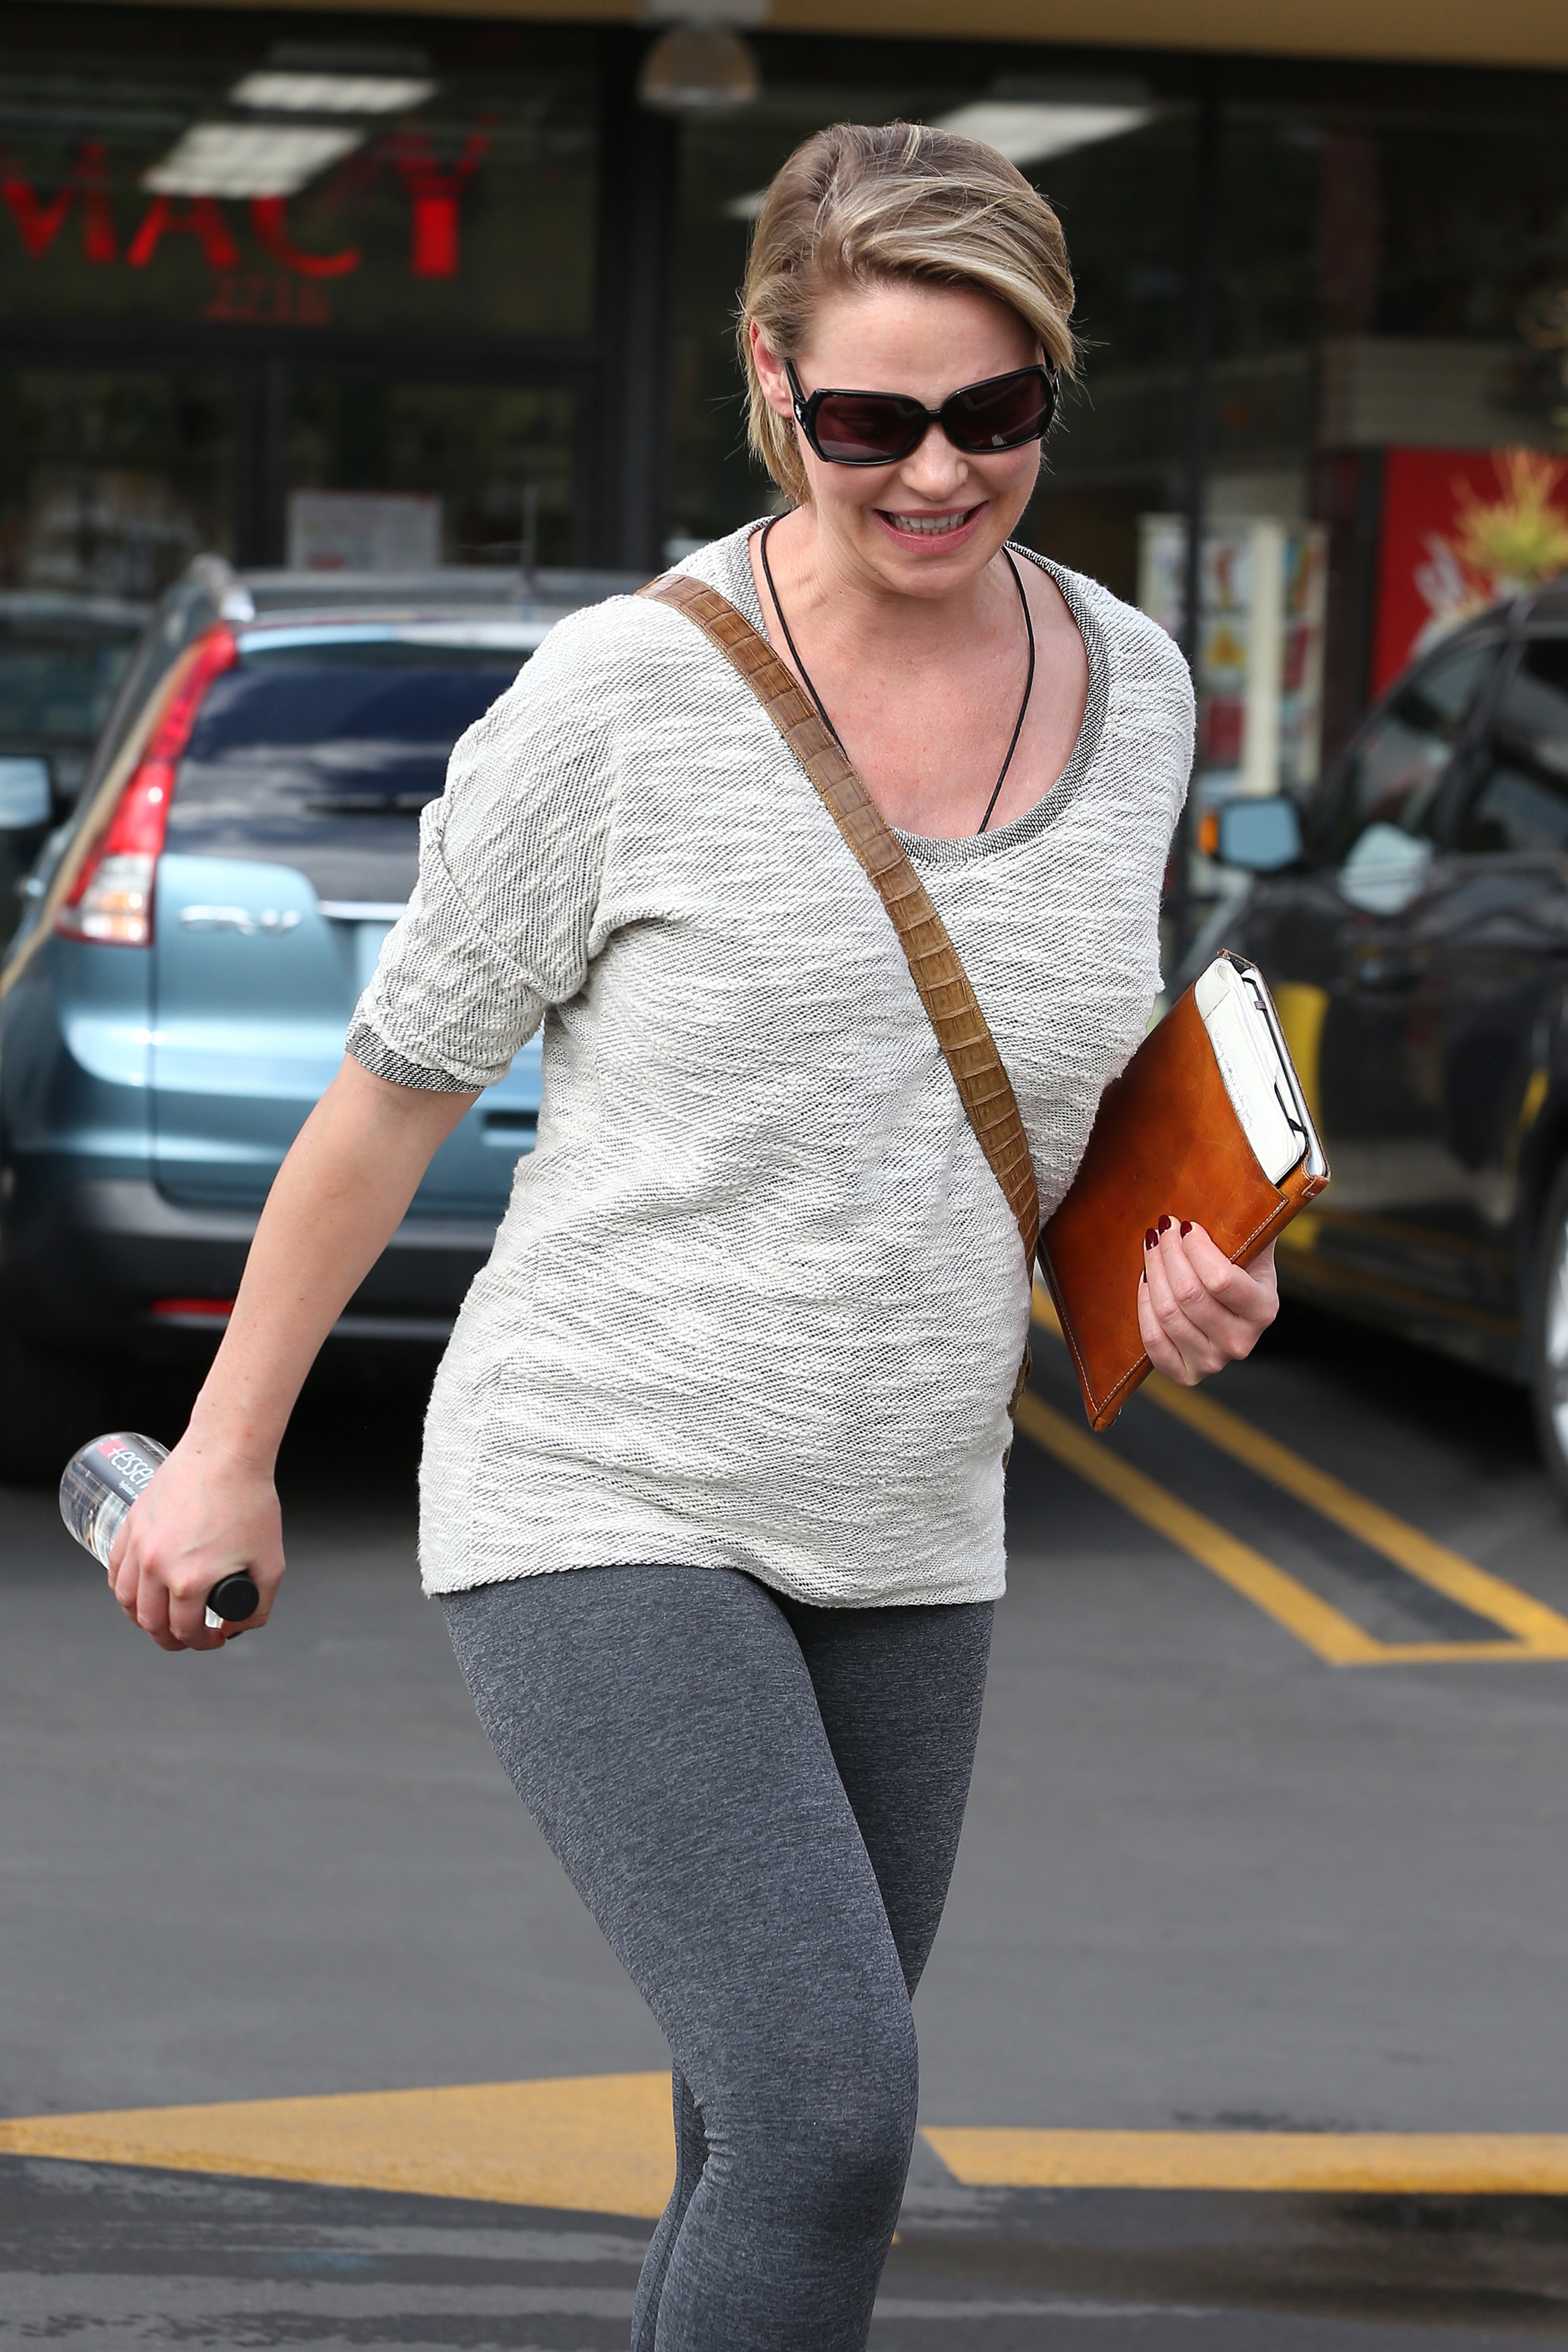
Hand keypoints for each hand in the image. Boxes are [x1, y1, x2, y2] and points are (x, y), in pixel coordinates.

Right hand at [107, 1432, 283, 1652]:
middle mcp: (157, 1566)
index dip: (202, 1642)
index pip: (185, 1631)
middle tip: (188, 1637)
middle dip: (171, 1639)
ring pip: (126, 1600)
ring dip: (142, 1618)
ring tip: (161, 1619)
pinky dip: (123, 1588)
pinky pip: (114, 1569)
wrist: (226, 1452)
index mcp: (190, 1580)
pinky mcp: (131, 1524)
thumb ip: (260, 1604)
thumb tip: (240, 1626)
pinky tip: (138, 1591)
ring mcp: (139, 1545)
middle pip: (151, 1622)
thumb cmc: (250, 1500)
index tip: (214, 1637)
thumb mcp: (270, 1561)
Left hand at [1137, 1217, 1277, 1386]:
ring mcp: (1213, 1362)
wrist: (1232, 1306)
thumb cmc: (1241, 1266)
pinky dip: (1144, 1307)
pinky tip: (1147, 1282)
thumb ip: (1253, 1219)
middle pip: (1188, 1295)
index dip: (1195, 1248)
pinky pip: (1153, 1341)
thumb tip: (1247, 1182)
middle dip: (1169, 1253)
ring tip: (1152, 1248)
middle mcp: (1241, 1342)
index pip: (1220, 1280)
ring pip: (1167, 1313)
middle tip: (1163, 1229)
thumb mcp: (1255, 1243)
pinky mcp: (1186, 1372)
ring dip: (1153, 1272)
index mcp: (1264, 1309)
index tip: (1186, 1226)